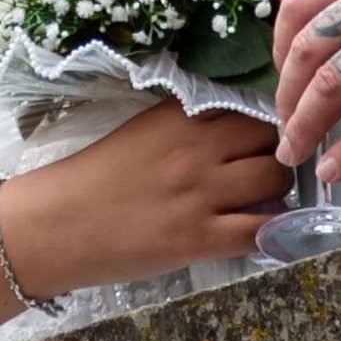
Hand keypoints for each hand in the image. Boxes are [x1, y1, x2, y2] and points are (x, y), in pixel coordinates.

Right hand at [5, 101, 289, 291]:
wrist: (60, 223)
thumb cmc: (95, 177)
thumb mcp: (144, 129)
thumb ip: (186, 125)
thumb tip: (233, 131)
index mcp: (179, 114)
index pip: (248, 103)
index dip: (267, 117)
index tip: (274, 129)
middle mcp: (197, 147)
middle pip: (270, 137)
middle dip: (281, 150)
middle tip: (276, 165)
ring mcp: (201, 193)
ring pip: (274, 179)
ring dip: (281, 189)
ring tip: (271, 199)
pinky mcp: (200, 238)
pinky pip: (259, 230)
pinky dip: (274, 231)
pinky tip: (270, 232)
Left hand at [271, 0, 340, 180]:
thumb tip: (317, 47)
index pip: (301, 1)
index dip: (279, 43)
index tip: (279, 74)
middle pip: (308, 47)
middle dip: (286, 94)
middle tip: (283, 127)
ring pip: (332, 83)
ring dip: (305, 124)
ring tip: (294, 152)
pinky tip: (334, 169)